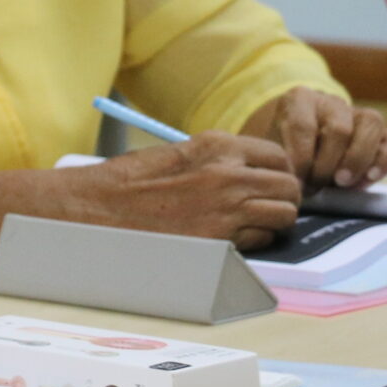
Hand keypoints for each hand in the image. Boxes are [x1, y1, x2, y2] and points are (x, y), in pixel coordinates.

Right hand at [87, 130, 301, 249]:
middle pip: (289, 186)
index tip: (271, 182)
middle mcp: (228, 174)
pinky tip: (234, 237)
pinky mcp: (220, 240)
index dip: (279, 171)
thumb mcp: (179, 154)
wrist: (96, 209)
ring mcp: (226, 208)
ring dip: (274, 221)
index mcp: (217, 145)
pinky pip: (262, 240)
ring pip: (284, 215)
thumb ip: (218, 160)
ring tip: (253, 223)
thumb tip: (251, 173)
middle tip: (269, 206)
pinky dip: (255, 240)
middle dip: (284, 198)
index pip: (278, 156)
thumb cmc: (129, 182)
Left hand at [243, 87, 386, 191]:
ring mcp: (359, 113)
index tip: (296, 182)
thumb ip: (284, 163)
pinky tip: (370, 178)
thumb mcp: (276, 154)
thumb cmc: (286, 154)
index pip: (302, 126)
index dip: (300, 159)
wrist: (301, 155)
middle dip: (327, 164)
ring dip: (357, 159)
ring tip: (342, 183)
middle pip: (339, 127)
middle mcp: (331, 101)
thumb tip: (294, 182)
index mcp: (299, 99)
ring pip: (371, 124)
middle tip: (316, 186)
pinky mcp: (382, 132)